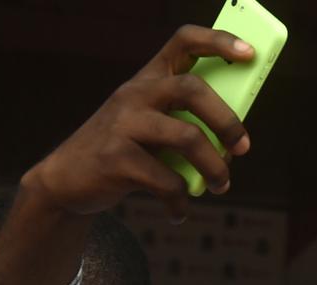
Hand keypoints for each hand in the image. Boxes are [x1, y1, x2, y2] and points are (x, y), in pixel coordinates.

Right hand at [23, 25, 254, 221]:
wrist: (67, 179)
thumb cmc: (125, 150)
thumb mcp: (152, 125)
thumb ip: (186, 121)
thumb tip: (236, 140)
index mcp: (149, 79)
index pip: (184, 42)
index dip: (219, 41)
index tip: (248, 53)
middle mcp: (135, 93)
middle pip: (192, 89)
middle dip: (227, 121)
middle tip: (243, 148)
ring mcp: (123, 124)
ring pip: (187, 137)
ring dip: (214, 167)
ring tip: (221, 185)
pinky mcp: (116, 158)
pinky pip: (167, 181)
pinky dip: (180, 201)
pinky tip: (179, 211)